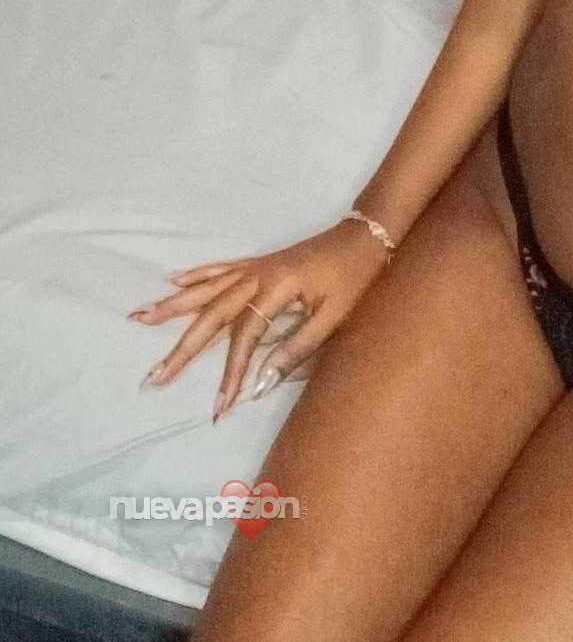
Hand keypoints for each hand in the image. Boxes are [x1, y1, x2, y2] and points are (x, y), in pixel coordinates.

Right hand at [127, 219, 390, 419]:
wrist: (365, 235)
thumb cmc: (355, 277)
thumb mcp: (334, 317)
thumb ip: (297, 349)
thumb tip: (261, 383)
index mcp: (276, 289)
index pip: (244, 338)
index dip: (231, 373)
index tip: (220, 406)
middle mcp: (257, 276)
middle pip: (212, 315)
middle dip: (181, 348)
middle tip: (153, 376)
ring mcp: (255, 267)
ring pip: (206, 290)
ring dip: (172, 305)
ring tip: (138, 317)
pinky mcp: (259, 264)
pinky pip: (219, 269)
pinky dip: (195, 276)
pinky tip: (172, 280)